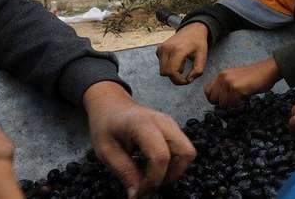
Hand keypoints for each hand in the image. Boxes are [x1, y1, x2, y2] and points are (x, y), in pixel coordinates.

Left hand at [83, 81, 196, 198]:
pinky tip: (156, 167)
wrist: (112, 105)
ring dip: (175, 170)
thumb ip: (124, 172)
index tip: (139, 192)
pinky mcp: (174, 128)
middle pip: (185, 152)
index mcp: (142, 124)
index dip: (153, 180)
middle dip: (171, 175)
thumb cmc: (106, 125)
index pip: (160, 156)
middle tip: (151, 185)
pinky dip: (174, 163)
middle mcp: (163, 121)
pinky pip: (183, 149)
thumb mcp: (106, 151)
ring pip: (188, 152)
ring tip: (154, 177)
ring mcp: (172, 123)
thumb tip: (137, 195)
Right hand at [156, 22, 208, 84]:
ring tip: (183, 63)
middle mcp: (167, 48)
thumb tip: (188, 80)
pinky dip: (169, 65)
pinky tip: (177, 59)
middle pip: (165, 73)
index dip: (178, 80)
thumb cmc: (198, 43)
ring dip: (172, 71)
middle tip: (185, 76)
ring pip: (162, 70)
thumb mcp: (203, 56)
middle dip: (175, 78)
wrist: (192, 29)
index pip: (172, 72)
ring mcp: (161, 48)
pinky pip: (161, 64)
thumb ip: (198, 70)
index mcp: (178, 50)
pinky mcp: (159, 49)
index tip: (186, 81)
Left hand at [205, 57, 281, 106]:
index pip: (207, 91)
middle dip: (223, 104)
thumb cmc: (256, 76)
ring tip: (242, 98)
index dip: (214, 98)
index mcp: (222, 75)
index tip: (224, 100)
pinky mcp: (236, 88)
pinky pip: (233, 104)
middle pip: (213, 99)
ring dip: (232, 105)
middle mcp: (223, 77)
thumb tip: (219, 101)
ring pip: (223, 104)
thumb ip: (226, 86)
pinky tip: (246, 98)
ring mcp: (229, 82)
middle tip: (234, 101)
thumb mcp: (236, 78)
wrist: (269, 70)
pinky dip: (240, 104)